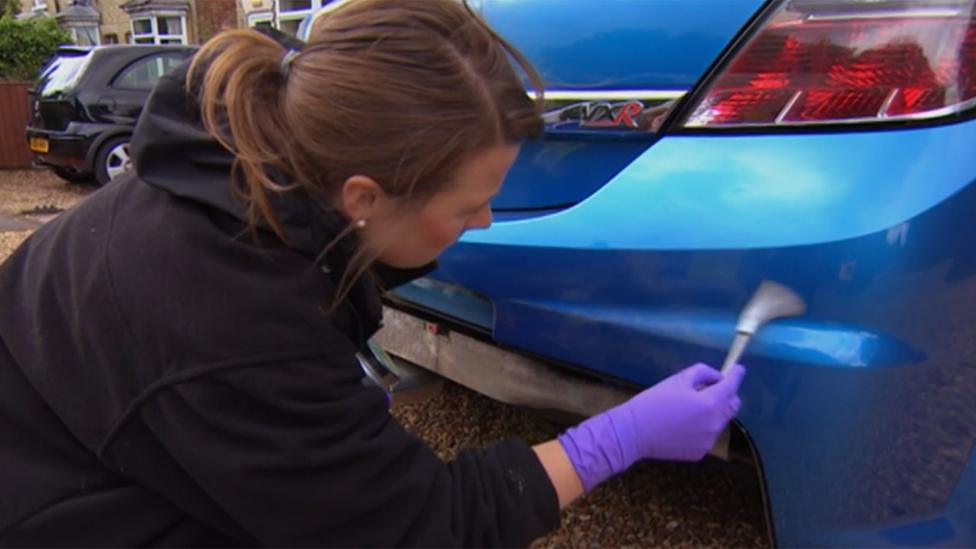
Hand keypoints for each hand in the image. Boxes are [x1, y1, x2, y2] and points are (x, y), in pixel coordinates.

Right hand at [557, 363, 745, 491]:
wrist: (634, 433)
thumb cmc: (654, 402)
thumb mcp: (678, 379)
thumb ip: (703, 373)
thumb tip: (717, 377)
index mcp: (710, 403)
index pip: (731, 386)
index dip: (736, 375)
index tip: (738, 369)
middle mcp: (715, 423)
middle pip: (732, 406)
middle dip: (726, 394)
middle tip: (711, 387)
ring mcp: (708, 440)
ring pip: (719, 421)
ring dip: (713, 411)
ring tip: (690, 407)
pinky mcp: (700, 452)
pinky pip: (708, 435)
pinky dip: (702, 427)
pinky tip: (682, 424)